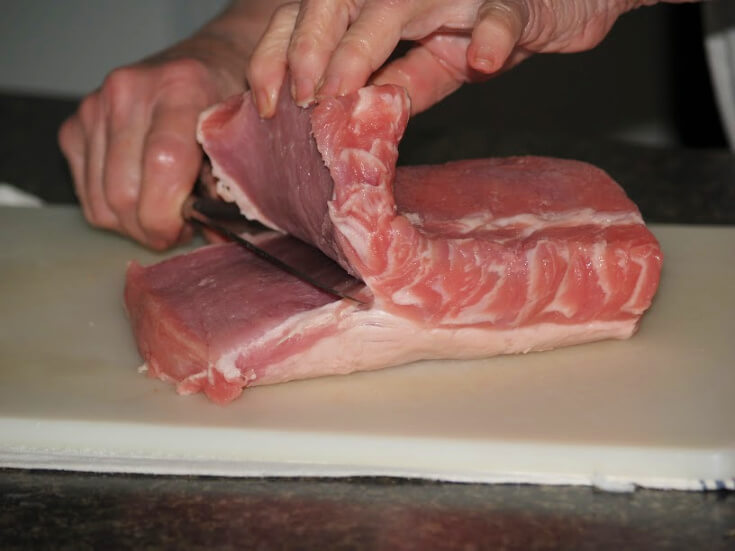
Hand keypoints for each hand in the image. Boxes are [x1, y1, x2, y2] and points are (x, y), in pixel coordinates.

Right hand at [58, 1, 280, 249]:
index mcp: (181, 88)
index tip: (184, 230)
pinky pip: (86, 195)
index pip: (162, 164)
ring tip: (165, 209)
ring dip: (134, 225)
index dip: (168, 215)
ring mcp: (95, 106)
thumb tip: (215, 231)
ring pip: (101, 203)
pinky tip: (143, 195)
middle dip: (152, 229)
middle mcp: (129, 91)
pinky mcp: (75, 124)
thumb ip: (230, 184)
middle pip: (124, 193)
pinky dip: (114, 210)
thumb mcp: (243, 140)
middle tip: (180, 227)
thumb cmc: (229, 109)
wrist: (208, 64)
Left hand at [248, 0, 693, 116]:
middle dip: (308, 46)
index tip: (265, 102)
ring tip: (342, 90)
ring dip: (365, 44)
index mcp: (377, 2)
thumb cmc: (486, 25)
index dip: (280, 53)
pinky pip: (500, 15)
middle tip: (298, 99)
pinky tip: (479, 59)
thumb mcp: (432, 64)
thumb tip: (352, 119)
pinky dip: (490, 34)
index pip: (310, 16)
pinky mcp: (513, 0)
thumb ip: (398, 84)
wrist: (562, 3)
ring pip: (399, 4)